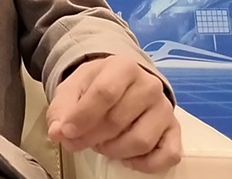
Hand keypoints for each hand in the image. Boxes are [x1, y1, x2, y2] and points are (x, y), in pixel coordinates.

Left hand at [46, 55, 181, 173]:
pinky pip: (168, 155)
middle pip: (118, 121)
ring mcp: (165, 109)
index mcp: (123, 67)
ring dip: (115, 151)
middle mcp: (150, 85)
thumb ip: (61, 110)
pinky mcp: (174, 130)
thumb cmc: (94, 86)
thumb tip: (57, 132)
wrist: (120, 83)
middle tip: (79, 141)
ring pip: (141, 141)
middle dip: (92, 137)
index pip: (104, 94)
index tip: (66, 132)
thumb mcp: (72, 90)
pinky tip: (127, 159)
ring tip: (101, 144)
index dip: (82, 117)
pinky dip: (146, 164)